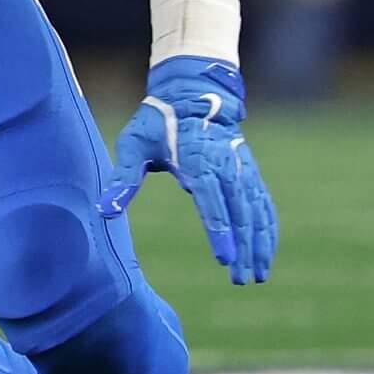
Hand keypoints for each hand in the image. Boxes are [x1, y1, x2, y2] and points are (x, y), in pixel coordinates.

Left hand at [102, 57, 276, 284]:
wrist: (194, 93)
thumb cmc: (158, 121)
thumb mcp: (134, 143)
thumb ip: (123, 178)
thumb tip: (104, 210)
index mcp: (198, 158)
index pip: (211, 198)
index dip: (220, 228)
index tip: (226, 258)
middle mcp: (226, 165)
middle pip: (240, 211)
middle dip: (244, 247)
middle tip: (241, 280)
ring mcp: (242, 169)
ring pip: (257, 211)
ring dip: (260, 244)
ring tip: (258, 276)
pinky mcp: (250, 173)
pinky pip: (264, 204)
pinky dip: (268, 230)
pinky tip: (267, 254)